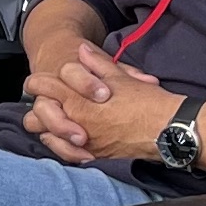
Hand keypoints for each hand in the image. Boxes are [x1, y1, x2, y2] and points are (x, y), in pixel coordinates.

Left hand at [48, 39, 184, 166]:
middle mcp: (75, 121)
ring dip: (46, 125)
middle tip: (44, 98)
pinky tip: (65, 137)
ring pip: (46, 134)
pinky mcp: (93, 155)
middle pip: (38, 112)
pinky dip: (60, 144)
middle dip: (38, 103)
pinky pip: (63, 152)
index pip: (42, 86)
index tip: (42, 80)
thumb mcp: (119, 77)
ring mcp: (82, 141)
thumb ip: (96, 63)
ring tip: (53, 117)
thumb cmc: (147, 103)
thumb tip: (82, 50)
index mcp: (78, 99)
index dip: (39, 80)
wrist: (167, 130)